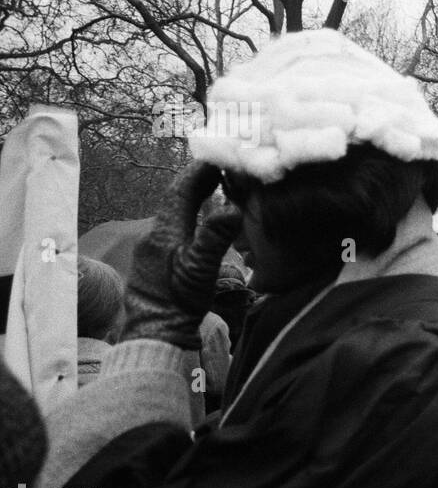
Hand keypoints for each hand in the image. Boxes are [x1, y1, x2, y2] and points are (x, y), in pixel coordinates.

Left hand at [120, 162, 242, 349]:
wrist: (156, 332)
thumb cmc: (178, 302)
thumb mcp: (200, 270)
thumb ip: (215, 237)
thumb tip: (233, 207)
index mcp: (165, 231)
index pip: (182, 189)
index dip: (201, 170)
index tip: (220, 155)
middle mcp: (156, 233)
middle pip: (177, 196)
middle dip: (199, 178)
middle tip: (223, 164)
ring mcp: (154, 246)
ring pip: (176, 211)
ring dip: (196, 195)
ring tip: (218, 185)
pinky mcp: (157, 258)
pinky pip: (176, 225)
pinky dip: (192, 213)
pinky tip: (204, 218)